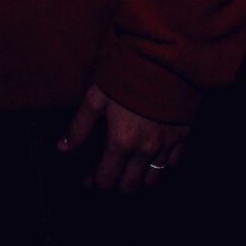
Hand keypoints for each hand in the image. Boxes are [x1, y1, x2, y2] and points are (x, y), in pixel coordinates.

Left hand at [58, 85, 188, 194]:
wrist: (164, 57)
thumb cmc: (126, 74)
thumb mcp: (96, 97)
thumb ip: (79, 126)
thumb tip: (62, 148)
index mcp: (121, 142)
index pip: (106, 181)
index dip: (94, 185)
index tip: (88, 180)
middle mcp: (145, 150)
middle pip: (129, 188)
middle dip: (115, 188)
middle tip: (107, 177)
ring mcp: (166, 145)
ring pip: (153, 181)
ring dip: (139, 181)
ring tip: (130, 172)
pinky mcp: (183, 136)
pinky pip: (173, 164)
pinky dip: (162, 167)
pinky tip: (153, 159)